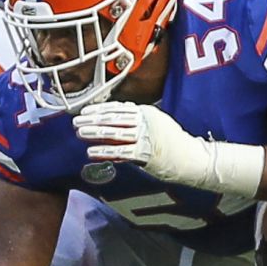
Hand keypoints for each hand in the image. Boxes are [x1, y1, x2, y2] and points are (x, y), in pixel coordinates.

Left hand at [74, 101, 202, 182]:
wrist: (190, 157)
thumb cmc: (172, 141)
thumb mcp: (156, 121)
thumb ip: (138, 117)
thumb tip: (119, 112)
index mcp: (145, 112)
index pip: (118, 108)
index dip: (99, 109)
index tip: (85, 111)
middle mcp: (144, 121)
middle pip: (114, 118)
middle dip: (93, 119)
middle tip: (77, 121)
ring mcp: (145, 137)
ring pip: (115, 132)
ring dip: (95, 132)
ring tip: (80, 133)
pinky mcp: (145, 153)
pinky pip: (121, 151)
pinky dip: (105, 151)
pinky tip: (92, 152)